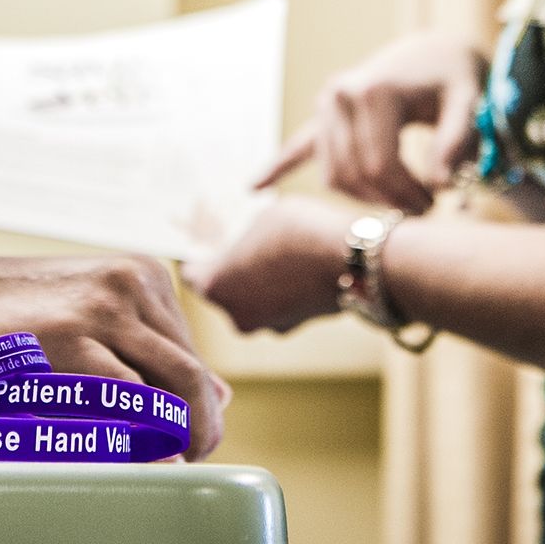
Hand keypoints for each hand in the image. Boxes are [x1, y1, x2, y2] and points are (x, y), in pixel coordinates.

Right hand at [0, 249, 226, 458]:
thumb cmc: (16, 310)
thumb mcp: (93, 309)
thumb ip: (149, 346)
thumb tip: (217, 395)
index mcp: (143, 273)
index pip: (192, 350)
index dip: (197, 401)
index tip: (189, 433)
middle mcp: (133, 282)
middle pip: (191, 368)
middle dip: (200, 421)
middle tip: (191, 456)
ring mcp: (105, 307)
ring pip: (176, 383)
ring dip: (183, 431)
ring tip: (172, 460)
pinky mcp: (74, 337)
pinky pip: (132, 398)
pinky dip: (146, 431)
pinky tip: (146, 453)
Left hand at [181, 197, 350, 333]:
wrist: (353, 259)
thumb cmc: (298, 231)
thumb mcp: (260, 219)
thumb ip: (242, 238)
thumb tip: (242, 242)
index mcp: (215, 287)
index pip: (192, 274)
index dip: (196, 255)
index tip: (202, 244)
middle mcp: (236, 315)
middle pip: (222, 289)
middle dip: (229, 268)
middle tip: (237, 244)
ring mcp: (267, 325)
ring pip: (252, 299)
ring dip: (256, 281)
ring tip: (270, 252)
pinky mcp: (296, 326)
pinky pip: (276, 305)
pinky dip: (279, 289)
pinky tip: (292, 266)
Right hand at [258, 31, 485, 209]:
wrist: (435, 52)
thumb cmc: (456, 78)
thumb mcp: (469, 102)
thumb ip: (458, 142)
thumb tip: (442, 186)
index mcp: (372, 91)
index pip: (380, 164)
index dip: (408, 194)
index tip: (436, 205)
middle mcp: (339, 95)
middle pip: (355, 173)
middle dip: (388, 201)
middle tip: (424, 211)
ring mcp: (325, 105)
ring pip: (334, 174)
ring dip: (363, 198)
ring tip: (399, 203)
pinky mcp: (322, 115)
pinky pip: (298, 147)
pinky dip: (276, 166)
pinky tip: (252, 186)